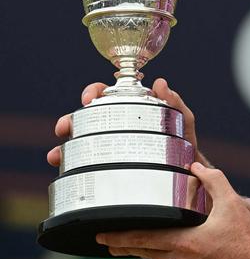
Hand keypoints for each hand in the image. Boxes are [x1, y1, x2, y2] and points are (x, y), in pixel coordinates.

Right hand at [46, 77, 205, 167]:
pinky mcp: (107, 166)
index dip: (93, 92)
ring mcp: (108, 146)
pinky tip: (62, 171)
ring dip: (63, 147)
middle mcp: (114, 126)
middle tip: (64, 128)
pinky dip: (71, 167)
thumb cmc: (183, 142)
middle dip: (69, 121)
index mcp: (128, 109)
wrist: (186, 175)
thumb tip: (161, 82)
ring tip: (55, 156)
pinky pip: (84, 165)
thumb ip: (175, 102)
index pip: (105, 94)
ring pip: (79, 142)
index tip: (89, 99)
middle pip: (84, 118)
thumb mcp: (182, 120)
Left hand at [97, 163, 249, 258]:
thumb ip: (212, 181)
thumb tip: (196, 166)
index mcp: (184, 242)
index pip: (143, 239)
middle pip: (145, 252)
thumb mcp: (232, 204)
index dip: (119, 236)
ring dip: (166, 253)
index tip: (99, 234)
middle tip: (108, 241)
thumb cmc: (247, 239)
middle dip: (126, 246)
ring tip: (182, 244)